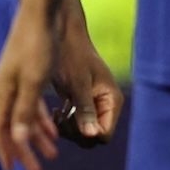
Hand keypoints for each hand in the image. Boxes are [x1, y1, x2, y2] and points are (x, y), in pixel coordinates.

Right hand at [0, 4, 61, 169]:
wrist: (42, 12)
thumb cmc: (38, 45)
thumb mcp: (34, 81)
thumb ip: (25, 111)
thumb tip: (17, 139)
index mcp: (2, 92)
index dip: (4, 150)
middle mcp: (5, 89)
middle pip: (10, 127)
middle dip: (22, 150)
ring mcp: (16, 82)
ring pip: (23, 118)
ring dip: (36, 137)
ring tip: (52, 154)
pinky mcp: (28, 75)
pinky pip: (32, 105)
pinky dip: (42, 120)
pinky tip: (54, 130)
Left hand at [50, 6, 122, 150]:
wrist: (62, 33)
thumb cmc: (71, 54)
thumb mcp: (77, 83)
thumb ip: (85, 109)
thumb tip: (92, 136)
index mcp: (112, 101)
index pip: (104, 134)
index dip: (86, 135)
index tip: (68, 122)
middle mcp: (107, 105)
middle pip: (94, 136)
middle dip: (76, 133)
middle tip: (60, 119)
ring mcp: (96, 105)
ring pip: (84, 132)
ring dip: (69, 129)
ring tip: (57, 114)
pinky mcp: (84, 102)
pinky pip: (77, 123)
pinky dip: (67, 122)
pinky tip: (57, 111)